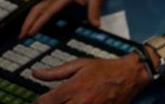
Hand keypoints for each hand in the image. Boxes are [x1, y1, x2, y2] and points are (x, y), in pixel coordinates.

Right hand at [21, 0, 115, 36]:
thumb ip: (95, 11)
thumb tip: (95, 26)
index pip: (49, 10)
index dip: (40, 21)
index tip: (32, 31)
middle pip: (38, 8)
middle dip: (29, 21)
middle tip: (22, 35)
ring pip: (38, 7)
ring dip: (30, 19)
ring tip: (25, 32)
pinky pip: (43, 7)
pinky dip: (36, 16)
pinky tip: (34, 24)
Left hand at [32, 53, 149, 103]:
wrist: (129, 75)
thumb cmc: (104, 69)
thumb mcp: (80, 64)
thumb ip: (56, 72)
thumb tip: (35, 73)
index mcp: (73, 87)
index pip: (44, 102)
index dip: (38, 103)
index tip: (41, 101)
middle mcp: (80, 101)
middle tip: (56, 102)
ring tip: (68, 102)